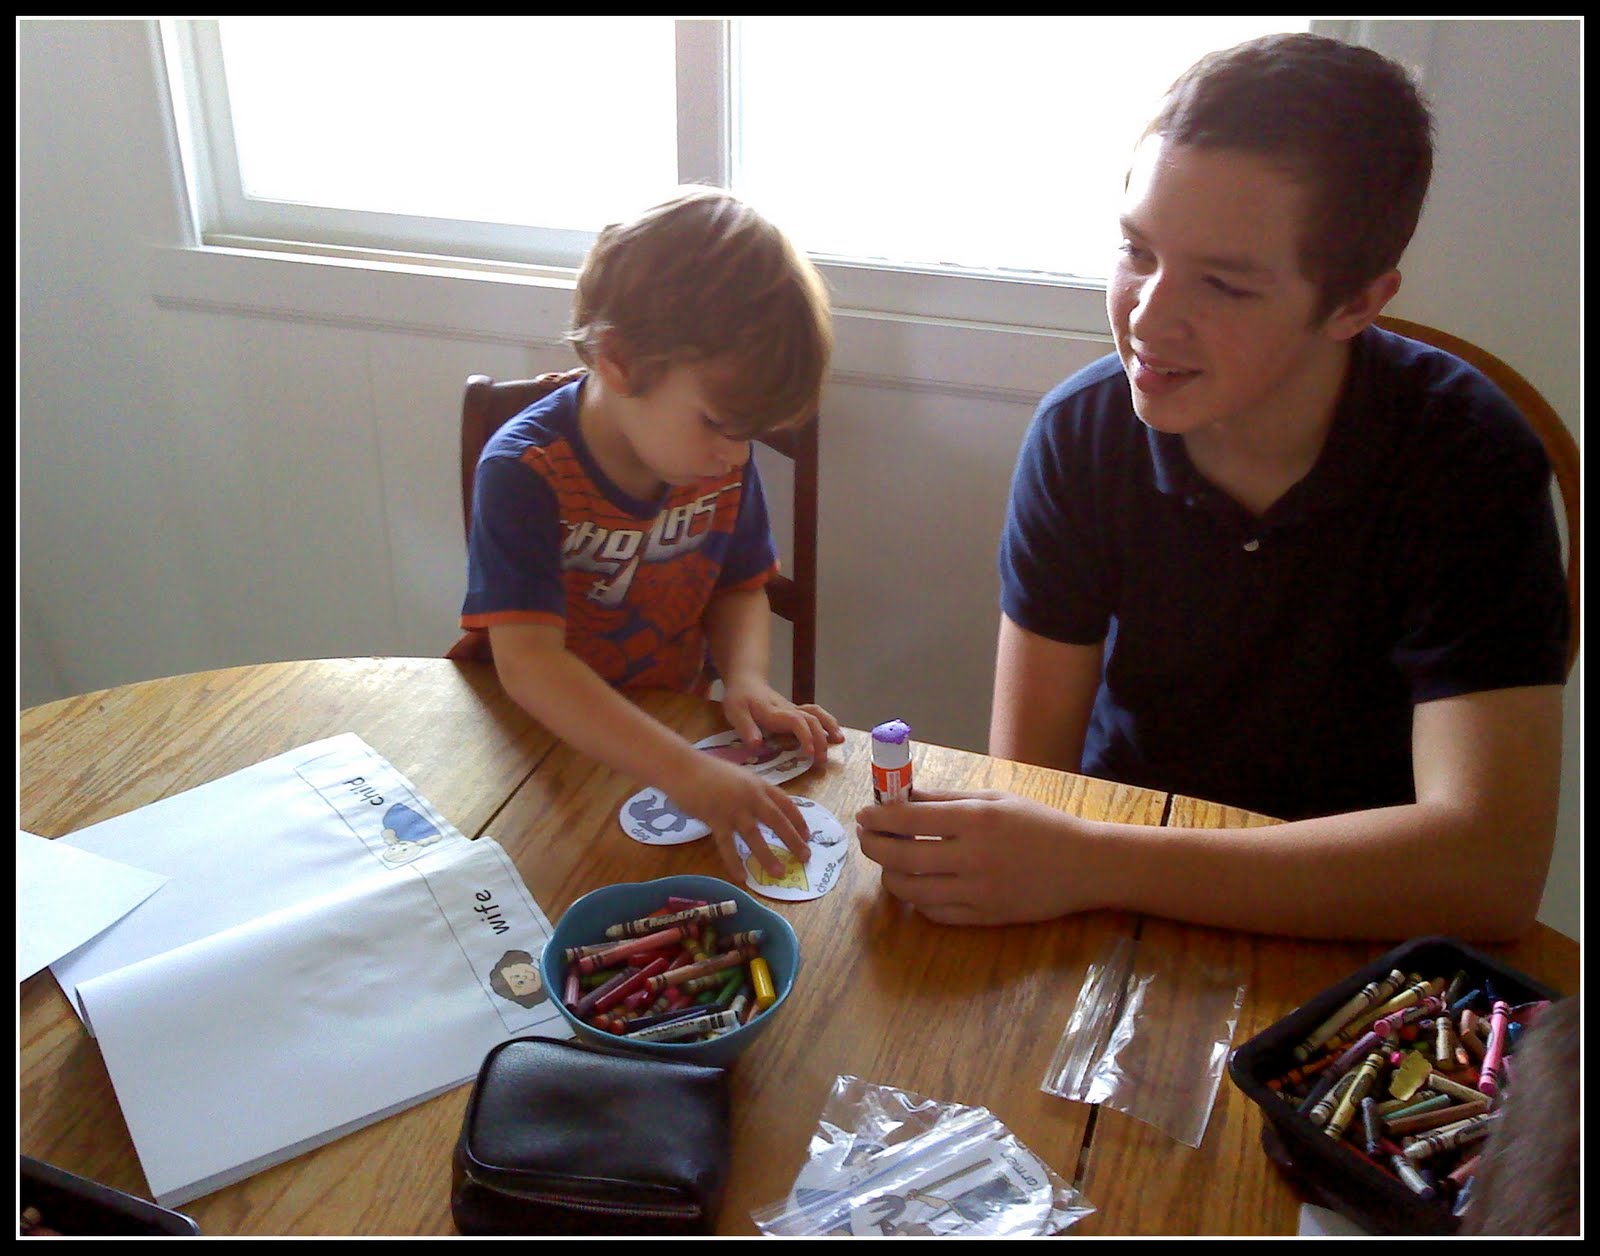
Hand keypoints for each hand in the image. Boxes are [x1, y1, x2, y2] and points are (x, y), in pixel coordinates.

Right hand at [673, 751, 814, 881]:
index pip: (786, 803)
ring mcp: (733, 808)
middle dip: (794, 841)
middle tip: (805, 857)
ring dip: (768, 857)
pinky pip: (727, 845)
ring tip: (778, 874)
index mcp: (759, 784)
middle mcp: (751, 796)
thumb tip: (764, 810)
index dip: (799, 820)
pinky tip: (741, 877)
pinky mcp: (715, 818)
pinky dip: (734, 862)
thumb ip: (752, 792)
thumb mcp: (738, 778)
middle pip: (778, 821)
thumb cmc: (707, 771)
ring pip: (755, 836)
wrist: (682, 767)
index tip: (808, 836)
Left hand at [719, 675, 843, 764]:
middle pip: (812, 719)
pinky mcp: (796, 711)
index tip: (810, 752)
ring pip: (817, 713)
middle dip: (820, 738)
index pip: (796, 721)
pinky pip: (815, 714)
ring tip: (839, 741)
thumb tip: (756, 745)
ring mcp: (794, 709)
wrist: (746, 682)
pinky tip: (834, 734)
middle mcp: (788, 709)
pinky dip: (827, 723)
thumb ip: (746, 728)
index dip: (805, 736)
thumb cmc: (740, 698)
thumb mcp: (735, 712)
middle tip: (823, 760)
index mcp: (775, 712)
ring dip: (829, 726)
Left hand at [855, 789, 1102, 924]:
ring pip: (911, 890)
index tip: (864, 815)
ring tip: (888, 862)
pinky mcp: (983, 918)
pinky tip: (916, 884)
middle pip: (901, 858)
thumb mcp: (995, 799)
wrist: (1084, 866)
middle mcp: (972, 858)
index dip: (878, 818)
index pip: (909, 820)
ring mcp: (977, 892)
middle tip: (866, 837)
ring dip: (889, 876)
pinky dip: (916, 898)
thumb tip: (902, 798)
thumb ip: (946, 800)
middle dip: (873, 846)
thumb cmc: (1040, 824)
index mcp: (975, 820)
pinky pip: (934, 912)